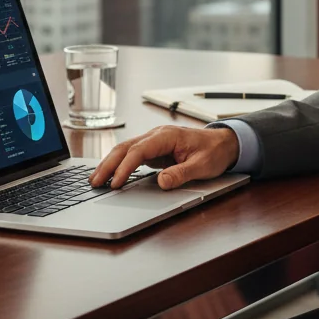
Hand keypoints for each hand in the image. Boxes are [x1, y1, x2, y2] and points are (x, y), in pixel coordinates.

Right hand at [90, 125, 239, 189]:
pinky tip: (109, 175)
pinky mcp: (153, 150)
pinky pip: (131, 156)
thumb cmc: (214, 152)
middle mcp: (156, 136)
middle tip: (94, 183)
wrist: (223, 143)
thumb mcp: (202, 166)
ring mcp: (153, 142)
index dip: (125, 167)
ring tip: (95, 181)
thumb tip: (162, 182)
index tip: (115, 183)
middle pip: (125, 148)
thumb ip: (181, 174)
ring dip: (109, 164)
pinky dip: (118, 164)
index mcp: (167, 136)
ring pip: (125, 150)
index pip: (139, 150)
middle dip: (108, 164)